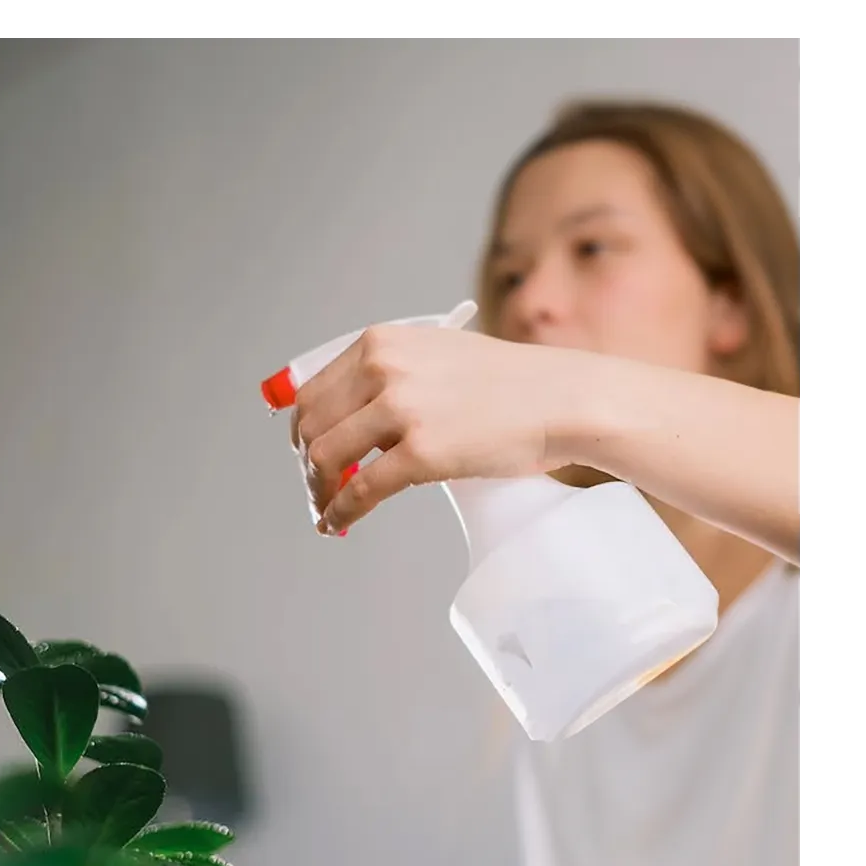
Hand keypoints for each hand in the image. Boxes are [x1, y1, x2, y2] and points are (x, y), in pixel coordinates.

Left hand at [290, 324, 582, 534]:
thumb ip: (392, 378)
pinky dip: (340, 511)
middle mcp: (383, 369)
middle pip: (312, 425)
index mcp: (381, 342)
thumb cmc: (509, 383)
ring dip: (318, 490)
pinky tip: (338, 523)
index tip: (307, 450)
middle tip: (317, 486)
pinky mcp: (421, 452)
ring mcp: (401, 410)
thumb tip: (353, 423)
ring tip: (326, 508)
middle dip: (307, 462)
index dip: (304, 428)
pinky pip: (360, 490)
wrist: (561, 399)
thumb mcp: (437, 356)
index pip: (314, 390)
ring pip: (326, 458)